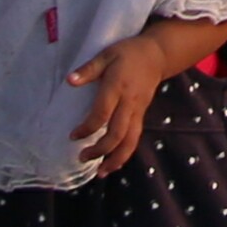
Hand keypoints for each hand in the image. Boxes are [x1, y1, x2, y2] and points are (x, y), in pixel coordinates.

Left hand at [66, 24, 200, 174]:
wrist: (157, 55)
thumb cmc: (127, 53)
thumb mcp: (106, 55)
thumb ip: (88, 69)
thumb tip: (69, 81)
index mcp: (117, 87)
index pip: (102, 113)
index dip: (87, 128)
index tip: (73, 136)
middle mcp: (129, 102)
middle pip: (117, 132)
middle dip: (100, 149)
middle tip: (82, 158)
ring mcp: (138, 110)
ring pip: (130, 140)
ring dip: (116, 158)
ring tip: (101, 172)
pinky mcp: (142, 114)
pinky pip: (135, 137)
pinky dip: (125, 153)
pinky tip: (113, 164)